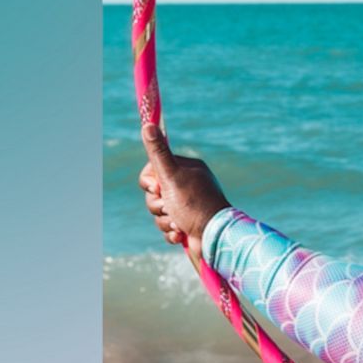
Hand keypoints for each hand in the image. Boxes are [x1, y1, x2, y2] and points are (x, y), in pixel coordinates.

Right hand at [140, 124, 231, 256]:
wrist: (214, 237)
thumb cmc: (194, 204)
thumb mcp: (172, 175)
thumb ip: (158, 152)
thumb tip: (148, 124)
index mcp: (187, 169)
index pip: (153, 170)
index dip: (149, 182)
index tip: (157, 187)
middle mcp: (188, 185)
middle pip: (153, 193)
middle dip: (158, 205)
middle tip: (170, 207)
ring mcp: (187, 205)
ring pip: (158, 211)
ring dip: (165, 220)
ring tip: (180, 223)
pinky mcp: (186, 224)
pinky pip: (167, 227)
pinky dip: (172, 233)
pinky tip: (182, 233)